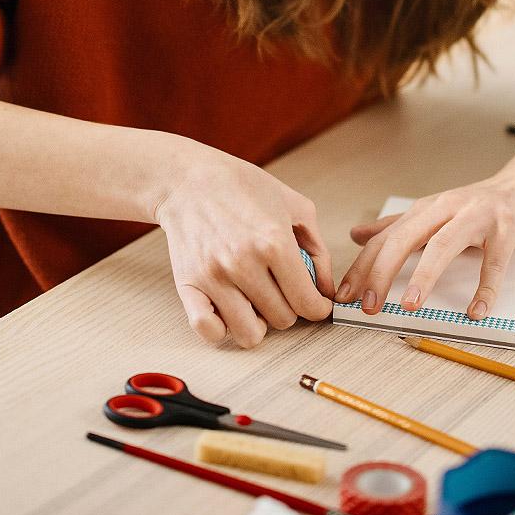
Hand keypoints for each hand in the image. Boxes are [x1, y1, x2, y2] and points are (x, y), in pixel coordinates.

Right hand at [155, 142, 333, 347]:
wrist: (189, 180)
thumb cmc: (242, 188)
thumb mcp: (295, 206)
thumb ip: (318, 250)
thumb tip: (326, 289)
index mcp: (274, 243)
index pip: (307, 303)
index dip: (319, 308)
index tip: (316, 304)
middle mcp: (243, 263)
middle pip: (283, 319)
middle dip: (290, 308)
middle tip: (283, 291)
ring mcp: (213, 277)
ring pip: (250, 334)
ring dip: (260, 323)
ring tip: (258, 303)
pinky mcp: (188, 285)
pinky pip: (208, 330)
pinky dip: (222, 329)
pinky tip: (230, 311)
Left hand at [335, 167, 514, 319]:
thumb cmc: (482, 204)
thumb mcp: (435, 211)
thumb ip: (397, 225)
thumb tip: (356, 235)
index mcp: (426, 209)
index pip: (385, 238)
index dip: (362, 267)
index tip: (345, 295)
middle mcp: (447, 209)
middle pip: (405, 238)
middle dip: (382, 272)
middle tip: (368, 305)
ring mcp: (478, 217)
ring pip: (443, 246)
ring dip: (424, 276)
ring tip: (409, 305)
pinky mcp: (507, 229)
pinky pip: (494, 263)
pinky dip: (485, 289)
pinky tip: (476, 310)